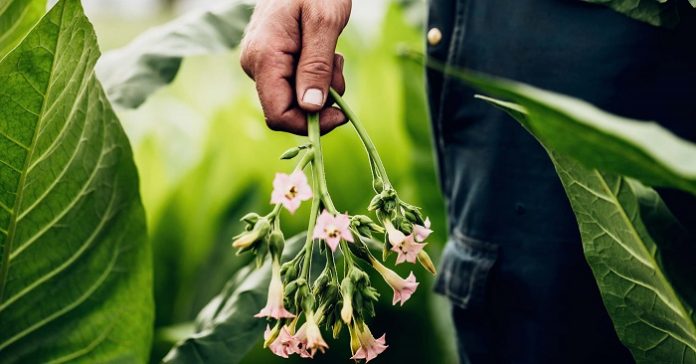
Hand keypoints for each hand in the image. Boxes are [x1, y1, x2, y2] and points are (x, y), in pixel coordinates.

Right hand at [240, 0, 351, 134]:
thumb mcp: (324, 23)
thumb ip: (316, 67)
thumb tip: (310, 109)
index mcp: (263, 58)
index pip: (278, 115)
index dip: (310, 124)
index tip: (341, 114)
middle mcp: (255, 65)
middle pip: (287, 109)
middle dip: (320, 101)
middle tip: (338, 69)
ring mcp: (261, 63)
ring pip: (294, 97)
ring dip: (322, 86)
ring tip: (333, 54)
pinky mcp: (271, 60)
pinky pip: (294, 82)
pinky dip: (316, 76)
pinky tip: (325, 52)